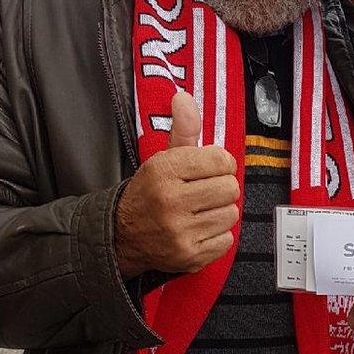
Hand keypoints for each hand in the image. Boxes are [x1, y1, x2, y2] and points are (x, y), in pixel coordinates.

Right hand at [115, 91, 239, 278]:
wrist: (121, 236)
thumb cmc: (150, 193)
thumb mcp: (162, 158)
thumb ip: (182, 129)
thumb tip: (184, 97)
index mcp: (164, 170)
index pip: (221, 160)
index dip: (219, 164)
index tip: (208, 170)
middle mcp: (170, 201)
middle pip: (230, 188)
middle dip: (221, 188)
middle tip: (204, 192)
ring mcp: (180, 232)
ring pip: (231, 214)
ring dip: (220, 212)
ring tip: (200, 212)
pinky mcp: (189, 256)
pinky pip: (227, 240)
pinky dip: (217, 235)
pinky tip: (198, 229)